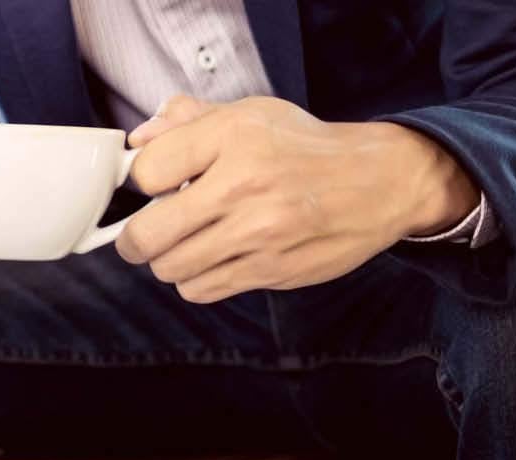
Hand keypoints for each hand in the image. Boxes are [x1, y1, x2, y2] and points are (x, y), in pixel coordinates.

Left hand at [117, 94, 478, 302]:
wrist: (380, 181)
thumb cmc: (304, 147)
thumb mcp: (249, 114)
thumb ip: (187, 120)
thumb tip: (137, 138)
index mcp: (233, 136)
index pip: (146, 172)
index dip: (141, 181)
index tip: (154, 185)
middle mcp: (244, 184)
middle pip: (147, 234)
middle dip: (134, 239)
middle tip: (142, 234)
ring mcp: (260, 232)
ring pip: (171, 269)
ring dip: (169, 261)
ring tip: (187, 244)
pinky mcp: (273, 269)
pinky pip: (202, 289)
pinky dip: (197, 280)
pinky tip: (214, 260)